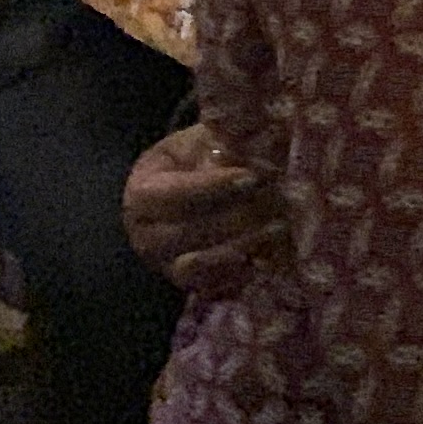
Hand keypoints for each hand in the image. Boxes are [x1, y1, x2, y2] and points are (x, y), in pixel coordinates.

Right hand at [119, 123, 283, 297]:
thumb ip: (223, 140)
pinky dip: (241, 273)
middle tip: (276, 201)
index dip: (213, 186)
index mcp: (142, 193)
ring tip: (279, 226)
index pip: (172, 194)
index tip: (252, 177)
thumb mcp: (203, 141)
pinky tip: (270, 254)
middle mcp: (145, 234)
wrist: (190, 194)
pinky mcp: (188, 285)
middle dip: (236, 216)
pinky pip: (212, 287)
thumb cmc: (197, 161)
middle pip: (188, 230)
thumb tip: (254, 136)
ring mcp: (164, 264)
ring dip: (242, 244)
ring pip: (199, 262)